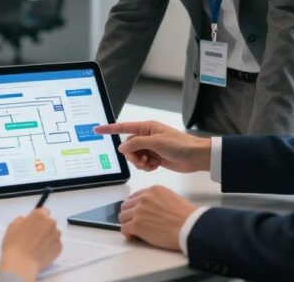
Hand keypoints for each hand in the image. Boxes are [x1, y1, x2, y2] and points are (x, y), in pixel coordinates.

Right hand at [0, 208, 61, 281]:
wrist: (21, 263)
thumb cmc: (15, 244)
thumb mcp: (12, 226)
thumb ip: (22, 220)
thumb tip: (26, 221)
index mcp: (39, 215)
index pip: (44, 211)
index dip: (38, 218)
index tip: (34, 224)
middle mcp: (50, 223)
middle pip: (49, 223)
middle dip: (44, 228)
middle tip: (34, 237)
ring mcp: (56, 236)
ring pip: (53, 234)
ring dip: (48, 238)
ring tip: (37, 247)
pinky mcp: (59, 248)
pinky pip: (55, 245)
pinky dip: (50, 248)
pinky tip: (41, 252)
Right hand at [94, 121, 210, 172]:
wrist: (196, 157)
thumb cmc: (180, 145)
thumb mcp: (156, 142)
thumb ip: (137, 144)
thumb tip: (122, 148)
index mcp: (147, 128)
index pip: (123, 127)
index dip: (109, 129)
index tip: (97, 129)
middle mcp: (147, 137)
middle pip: (129, 146)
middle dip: (132, 155)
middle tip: (141, 159)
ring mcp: (151, 148)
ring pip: (135, 156)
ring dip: (140, 162)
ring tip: (150, 163)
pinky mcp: (155, 158)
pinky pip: (143, 163)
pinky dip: (146, 166)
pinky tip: (155, 166)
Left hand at [118, 185, 197, 249]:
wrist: (190, 227)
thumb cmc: (187, 216)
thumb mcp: (172, 198)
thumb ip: (158, 200)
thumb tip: (151, 209)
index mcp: (153, 190)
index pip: (135, 196)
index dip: (134, 207)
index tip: (135, 213)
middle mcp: (144, 198)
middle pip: (126, 206)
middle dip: (129, 215)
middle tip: (134, 222)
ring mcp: (139, 211)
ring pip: (122, 217)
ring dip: (127, 224)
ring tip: (135, 231)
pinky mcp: (137, 225)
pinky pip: (124, 229)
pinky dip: (128, 234)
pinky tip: (134, 236)